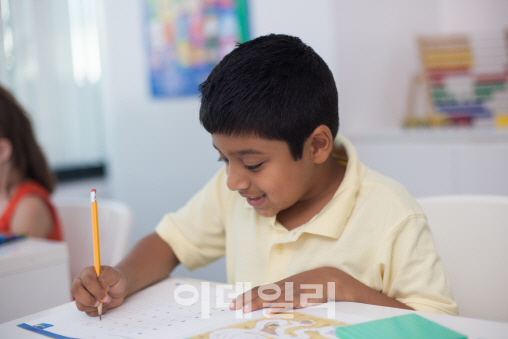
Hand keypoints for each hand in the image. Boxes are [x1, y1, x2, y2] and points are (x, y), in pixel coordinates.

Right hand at [71, 266, 126, 316]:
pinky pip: (87, 312)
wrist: (119, 287)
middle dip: (89, 300)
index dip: (96, 290)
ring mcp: (81, 295)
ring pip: (80, 305)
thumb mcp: (113, 274)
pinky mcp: (84, 304)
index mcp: (87, 272)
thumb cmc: (114, 279)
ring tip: (106, 301)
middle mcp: (80, 283)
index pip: (87, 281)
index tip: (105, 296)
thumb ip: (105, 279)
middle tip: (100, 302)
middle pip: (76, 292)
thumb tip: (101, 289)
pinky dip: (97, 311)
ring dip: (95, 306)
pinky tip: (103, 305)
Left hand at [230, 267, 350, 314]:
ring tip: (245, 310)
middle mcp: (282, 288)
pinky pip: (288, 302)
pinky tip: (270, 311)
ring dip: (257, 304)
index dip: (245, 296)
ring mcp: (291, 292)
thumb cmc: (311, 286)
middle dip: (245, 300)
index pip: (257, 290)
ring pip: (271, 298)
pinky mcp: (302, 298)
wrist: (330, 278)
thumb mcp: (294, 290)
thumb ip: (282, 296)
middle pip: (260, 293)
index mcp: (279, 286)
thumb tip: (268, 306)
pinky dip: (279, 306)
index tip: (233, 303)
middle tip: (232, 307)